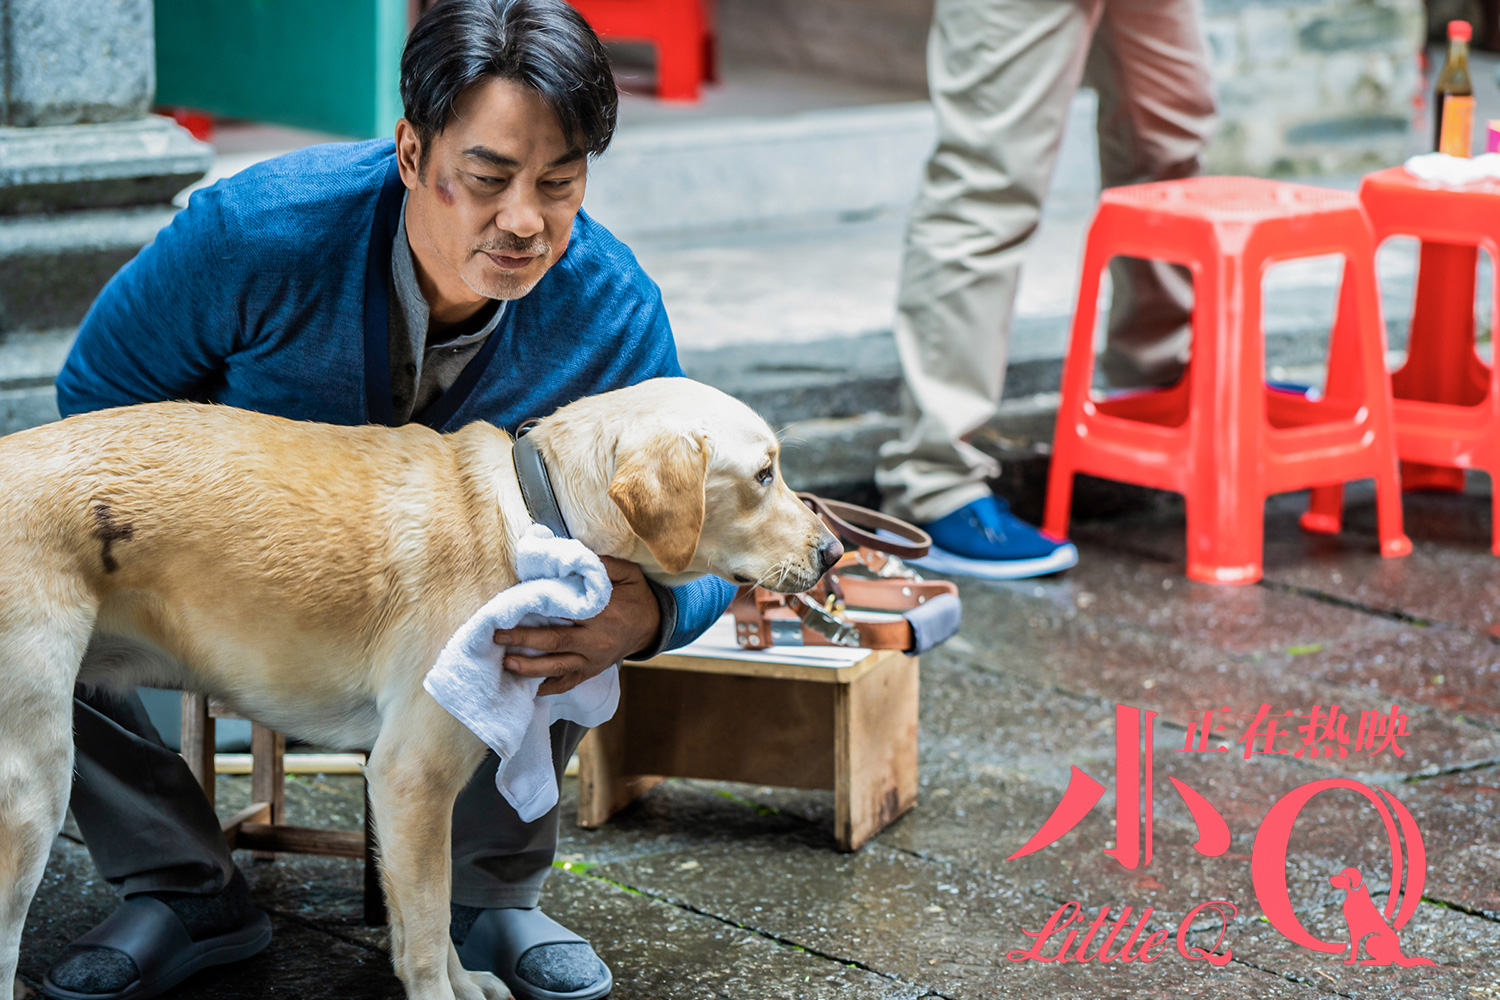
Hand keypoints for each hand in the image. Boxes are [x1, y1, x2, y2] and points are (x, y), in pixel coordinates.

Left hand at [495, 557, 660, 695]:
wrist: (654, 625)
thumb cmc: (636, 595)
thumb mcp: (626, 573)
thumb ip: (601, 564)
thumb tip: (570, 557)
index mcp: (602, 612)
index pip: (563, 611)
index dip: (536, 610)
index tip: (512, 606)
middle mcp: (597, 639)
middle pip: (553, 641)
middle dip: (522, 639)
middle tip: (497, 635)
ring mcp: (594, 659)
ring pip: (556, 666)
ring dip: (529, 667)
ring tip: (506, 663)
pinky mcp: (593, 671)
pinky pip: (568, 683)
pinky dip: (548, 688)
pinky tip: (529, 689)